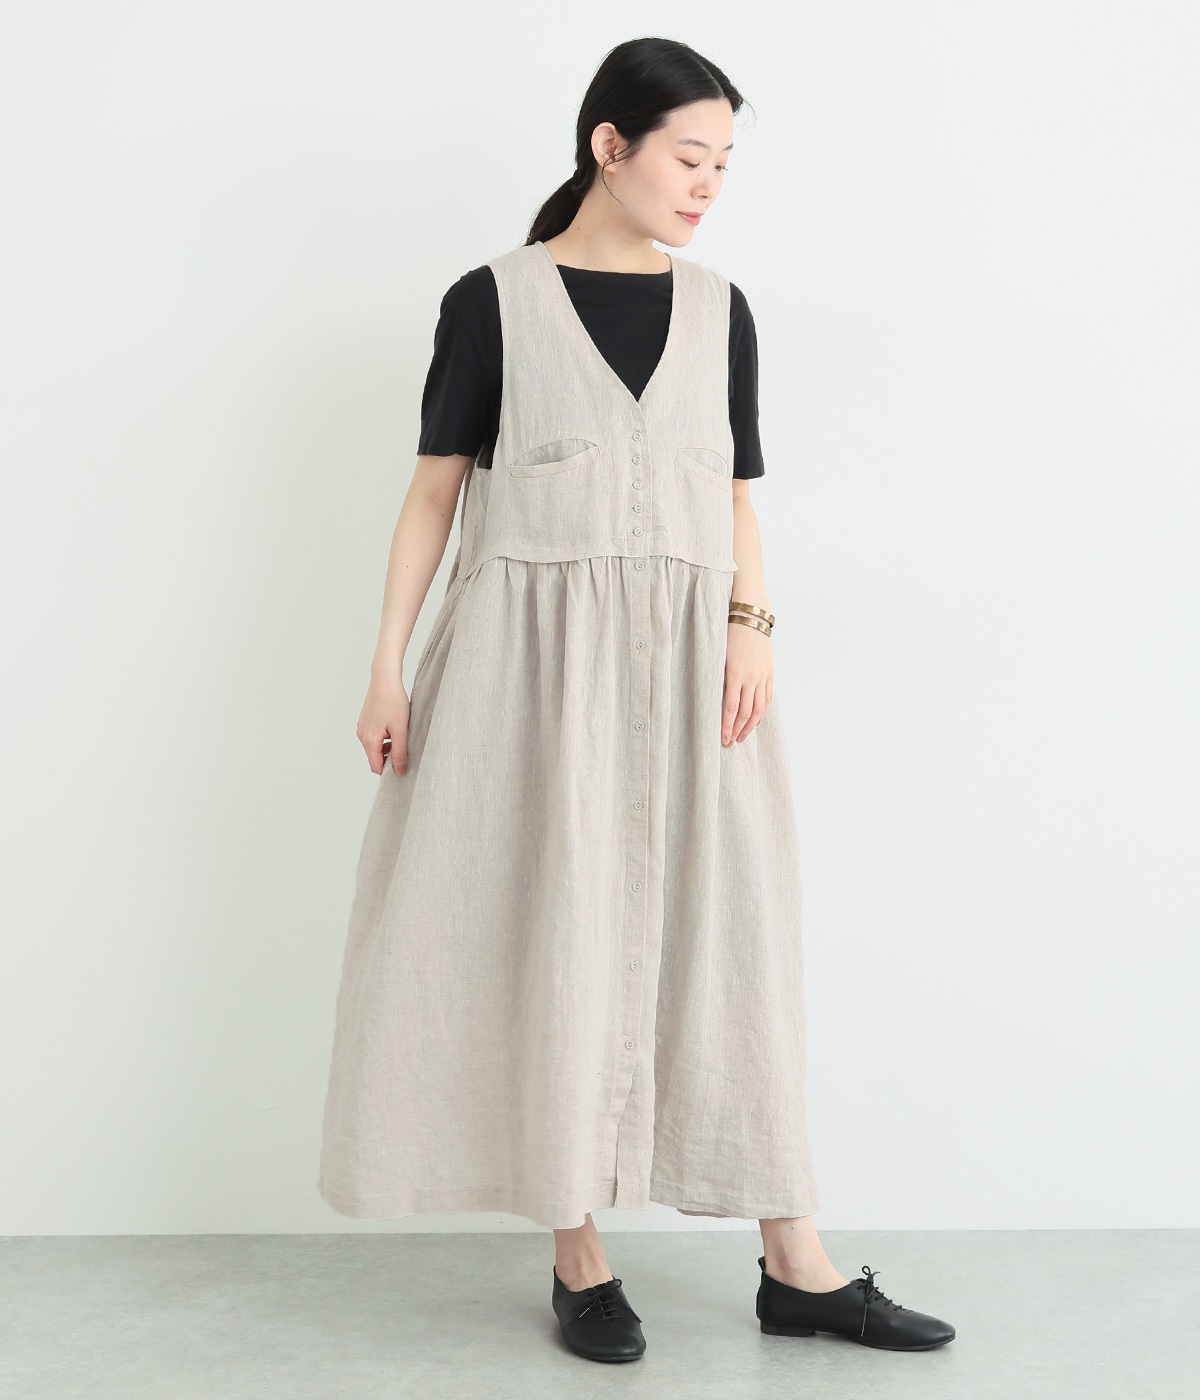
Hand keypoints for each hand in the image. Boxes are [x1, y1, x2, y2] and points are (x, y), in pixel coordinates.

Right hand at [357, 674, 411, 775]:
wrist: (384, 679)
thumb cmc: (393, 701)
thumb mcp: (400, 730)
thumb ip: (400, 752)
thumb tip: (399, 771)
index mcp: (369, 740)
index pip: (376, 767)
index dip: (389, 770)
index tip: (402, 764)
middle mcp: (362, 736)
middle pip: (375, 757)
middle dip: (390, 756)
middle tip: (405, 745)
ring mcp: (362, 728)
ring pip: (375, 747)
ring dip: (388, 746)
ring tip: (401, 733)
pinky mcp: (365, 721)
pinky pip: (374, 736)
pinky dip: (384, 737)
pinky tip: (394, 725)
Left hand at [722, 619, 772, 744]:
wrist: (751, 617)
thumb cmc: (729, 634)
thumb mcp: (719, 655)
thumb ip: (720, 678)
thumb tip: (717, 701)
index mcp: (735, 673)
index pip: (731, 708)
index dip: (727, 726)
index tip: (723, 739)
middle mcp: (751, 677)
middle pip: (746, 712)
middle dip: (737, 730)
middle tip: (730, 742)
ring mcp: (762, 676)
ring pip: (759, 708)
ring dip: (750, 725)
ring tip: (742, 736)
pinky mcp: (770, 673)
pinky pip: (767, 698)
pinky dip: (761, 712)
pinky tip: (755, 721)